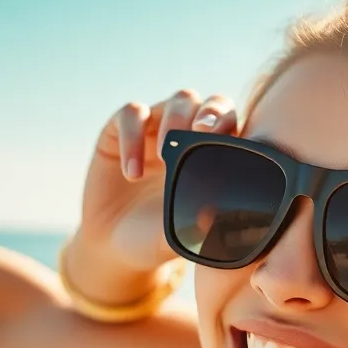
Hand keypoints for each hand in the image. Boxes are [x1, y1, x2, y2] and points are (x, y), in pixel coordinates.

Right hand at [77, 89, 238, 274]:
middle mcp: (191, 136)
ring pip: (180, 100)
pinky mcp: (121, 130)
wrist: (113, 246)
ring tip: (164, 154)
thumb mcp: (180, 236)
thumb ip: (199, 228)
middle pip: (213, 104)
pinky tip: (132, 173)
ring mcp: (158, 128)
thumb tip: (219, 219)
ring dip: (176, 119)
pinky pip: (132, 114)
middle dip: (212, 112)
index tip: (231, 142)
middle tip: (203, 131)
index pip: (235, 129)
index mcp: (214, 158)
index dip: (234, 128)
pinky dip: (133, 137)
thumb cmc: (156, 238)